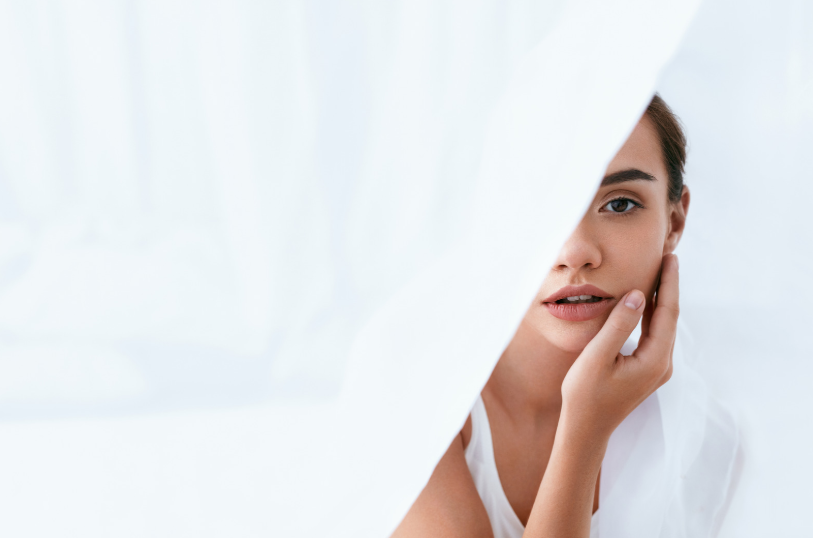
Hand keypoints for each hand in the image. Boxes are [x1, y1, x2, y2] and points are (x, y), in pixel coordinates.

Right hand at [560, 254, 678, 439]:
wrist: (585, 430)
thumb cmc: (585, 396)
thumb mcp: (597, 357)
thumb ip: (619, 325)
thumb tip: (639, 295)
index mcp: (654, 360)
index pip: (668, 313)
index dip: (670, 284)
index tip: (671, 258)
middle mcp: (661, 365)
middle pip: (669, 318)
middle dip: (669, 287)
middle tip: (668, 258)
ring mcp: (655, 369)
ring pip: (663, 327)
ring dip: (660, 300)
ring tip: (658, 274)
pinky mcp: (646, 371)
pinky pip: (654, 336)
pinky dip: (651, 315)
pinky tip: (644, 303)